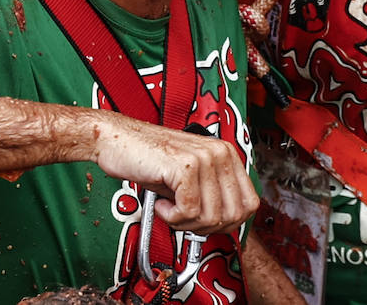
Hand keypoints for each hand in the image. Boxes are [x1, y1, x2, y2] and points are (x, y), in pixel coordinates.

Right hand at [93, 116, 257, 234]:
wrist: (117, 139)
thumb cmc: (148, 157)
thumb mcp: (190, 176)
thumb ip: (211, 194)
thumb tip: (226, 223)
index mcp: (226, 154)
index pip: (249, 203)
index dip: (229, 223)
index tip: (207, 223)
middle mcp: (219, 153)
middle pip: (233, 215)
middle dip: (207, 227)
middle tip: (185, 218)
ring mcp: (204, 158)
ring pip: (211, 217)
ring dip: (186, 223)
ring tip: (170, 208)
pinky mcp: (184, 167)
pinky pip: (189, 212)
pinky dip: (172, 217)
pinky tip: (162, 203)